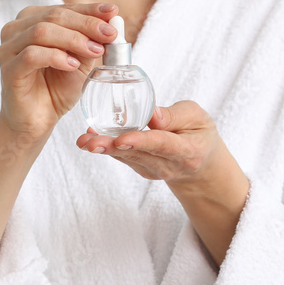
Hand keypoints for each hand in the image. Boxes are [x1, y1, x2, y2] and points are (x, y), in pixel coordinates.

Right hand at [0, 2, 119, 141]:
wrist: (37, 121)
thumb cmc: (55, 89)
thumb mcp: (81, 61)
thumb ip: (92, 41)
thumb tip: (113, 20)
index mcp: (31, 21)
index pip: (63, 8)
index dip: (89, 9)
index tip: (113, 11)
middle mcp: (16, 30)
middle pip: (53, 16)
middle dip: (85, 24)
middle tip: (109, 34)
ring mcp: (8, 49)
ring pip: (41, 32)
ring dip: (73, 39)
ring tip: (94, 51)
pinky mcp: (8, 70)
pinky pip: (31, 55)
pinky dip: (56, 57)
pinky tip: (72, 65)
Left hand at [75, 100, 226, 188]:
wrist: (200, 164)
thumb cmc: (199, 134)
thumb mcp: (196, 117)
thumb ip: (175, 116)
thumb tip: (151, 114)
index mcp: (187, 151)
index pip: (161, 145)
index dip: (141, 142)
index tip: (121, 139)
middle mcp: (168, 165)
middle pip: (137, 155)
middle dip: (111, 147)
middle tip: (90, 142)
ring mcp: (153, 170)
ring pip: (126, 158)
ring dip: (103, 148)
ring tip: (84, 140)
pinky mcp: (141, 169)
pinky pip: (123, 157)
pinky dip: (107, 147)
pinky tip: (92, 138)